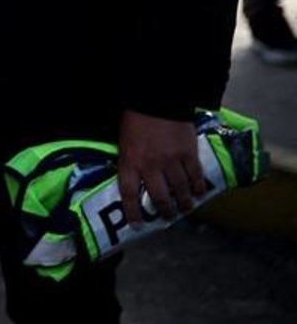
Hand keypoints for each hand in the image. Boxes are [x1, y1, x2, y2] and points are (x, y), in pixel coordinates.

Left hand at [117, 109, 205, 223]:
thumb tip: (135, 181)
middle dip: (164, 211)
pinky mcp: (189, 154)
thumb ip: (129, 161)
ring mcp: (171, 160)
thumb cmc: (135, 119)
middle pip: (159, 197)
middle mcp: (150, 165)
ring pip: (179, 190)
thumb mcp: (123, 141)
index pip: (129, 193)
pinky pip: (195, 176)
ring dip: (183, 203)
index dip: (132, 212)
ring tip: (185, 209)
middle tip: (168, 218)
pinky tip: (199, 193)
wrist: (156, 99)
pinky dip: (198, 187)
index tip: (137, 225)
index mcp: (129, 161)